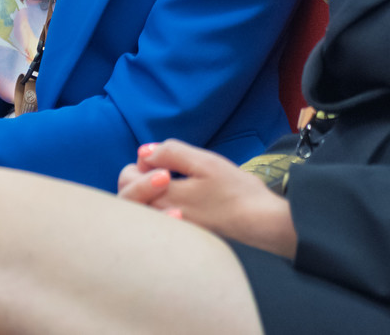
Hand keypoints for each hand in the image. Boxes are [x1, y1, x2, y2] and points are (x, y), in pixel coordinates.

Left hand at [117, 139, 298, 258]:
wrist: (262, 225)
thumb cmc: (236, 192)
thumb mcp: (205, 162)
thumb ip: (171, 153)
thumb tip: (143, 152)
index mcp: (162, 198)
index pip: (127, 180)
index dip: (141, 164)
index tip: (165, 162)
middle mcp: (161, 218)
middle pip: (128, 198)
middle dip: (138, 179)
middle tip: (167, 171)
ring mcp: (171, 231)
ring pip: (142, 211)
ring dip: (149, 193)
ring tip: (173, 183)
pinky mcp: (183, 237)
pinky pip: (157, 222)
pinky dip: (160, 208)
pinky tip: (182, 201)